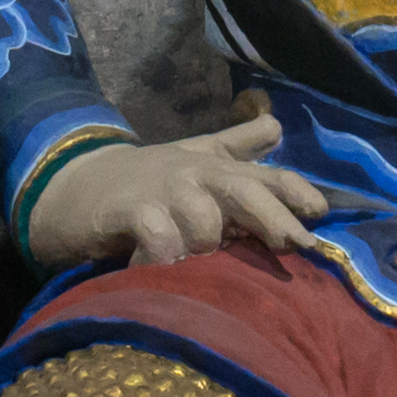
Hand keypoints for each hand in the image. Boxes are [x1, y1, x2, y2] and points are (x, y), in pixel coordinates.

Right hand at [24, 115, 329, 269]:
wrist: (77, 184)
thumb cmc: (149, 178)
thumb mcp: (196, 157)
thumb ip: (238, 147)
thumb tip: (277, 125)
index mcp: (217, 168)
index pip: (266, 174)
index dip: (295, 191)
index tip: (320, 213)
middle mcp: (196, 175)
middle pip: (244, 192)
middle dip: (272, 218)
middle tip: (291, 244)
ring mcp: (163, 192)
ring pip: (203, 222)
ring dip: (209, 247)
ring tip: (204, 268)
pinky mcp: (129, 210)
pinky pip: (159, 237)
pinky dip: (166, 256)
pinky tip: (166, 271)